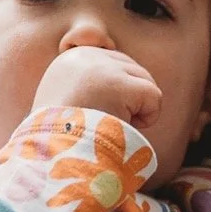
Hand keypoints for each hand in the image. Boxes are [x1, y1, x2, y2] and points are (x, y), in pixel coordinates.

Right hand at [32, 44, 160, 132]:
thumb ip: (87, 82)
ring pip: (145, 81)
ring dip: (136, 109)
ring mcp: (102, 68)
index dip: (117, 85)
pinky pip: (154, 96)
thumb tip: (114, 62)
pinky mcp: (119, 85)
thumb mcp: (66, 99)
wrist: (56, 157)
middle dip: (128, 98)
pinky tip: (124, 129)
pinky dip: (147, 118)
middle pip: (131, 68)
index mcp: (69, 58)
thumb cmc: (64, 137)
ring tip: (111, 125)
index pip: (112, 58)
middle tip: (105, 122)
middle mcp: (84, 55)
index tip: (103, 105)